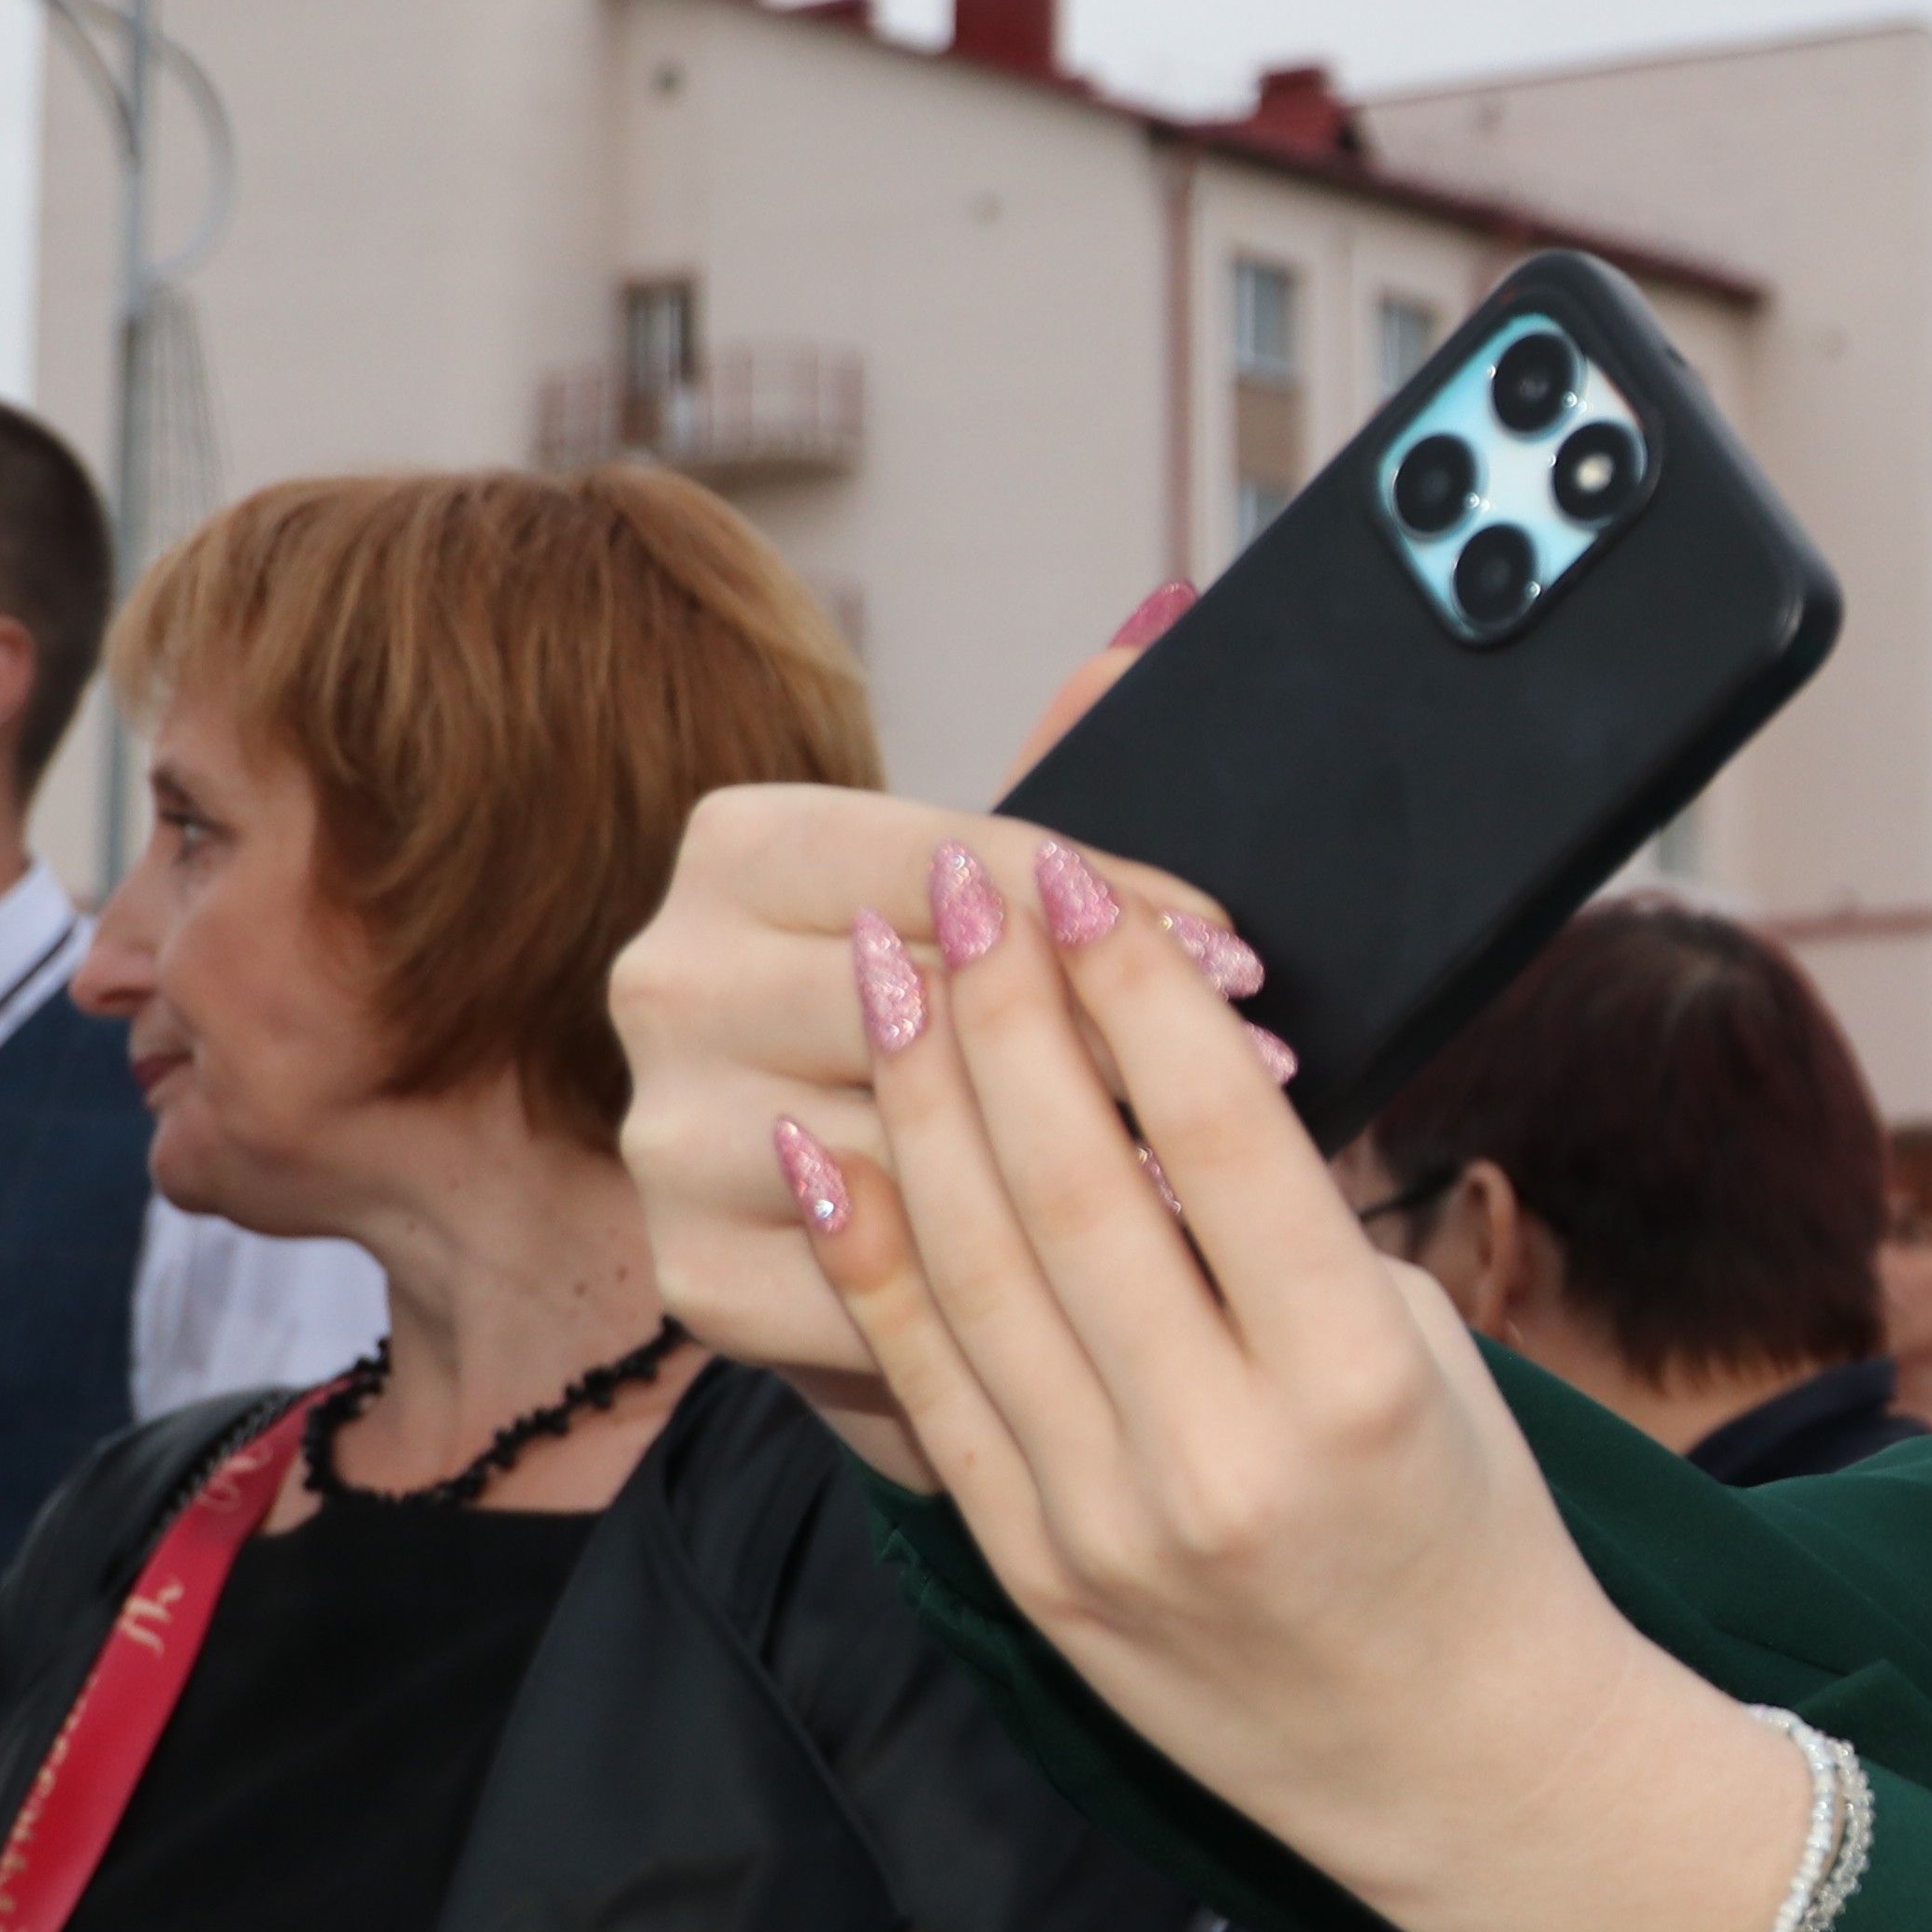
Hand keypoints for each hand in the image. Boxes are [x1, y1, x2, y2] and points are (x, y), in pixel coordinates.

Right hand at [605, 780, 1245, 1478]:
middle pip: (924, 1003)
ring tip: (1213, 1174)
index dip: (1114, 913)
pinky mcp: (694, 1276)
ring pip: (904, 1146)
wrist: (882, 1215)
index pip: (952, 862)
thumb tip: (1143, 649)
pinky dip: (1005, 1281)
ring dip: (1074, 1167)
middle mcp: (668, 982)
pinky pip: (873, 1282)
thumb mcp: (1005, 902)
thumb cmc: (969, 1027)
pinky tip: (1112, 1276)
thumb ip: (1060, 778)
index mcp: (739, 847)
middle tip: (1264, 1075)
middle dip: (1112, 1041)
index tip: (1246, 964)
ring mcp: (667, 1134)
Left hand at [777, 832, 1807, 1931]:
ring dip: (924, 1098)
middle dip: (1006, 1010)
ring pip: (979, 1268)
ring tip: (887, 966)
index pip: (1216, 1136)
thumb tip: (1144, 1061)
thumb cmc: (1466, 1516)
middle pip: (1074, 1183)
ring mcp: (1107, 1523)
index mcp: (1352, 1379)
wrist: (1458, 1752)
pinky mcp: (1035, 1570)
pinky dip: (873, 1253)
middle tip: (965, 882)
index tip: (1080, 882)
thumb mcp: (1419, 1342)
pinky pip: (930, 1382)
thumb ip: (1284, 1222)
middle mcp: (1217, 1454)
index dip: (1132, 990)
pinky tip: (836, 1140)